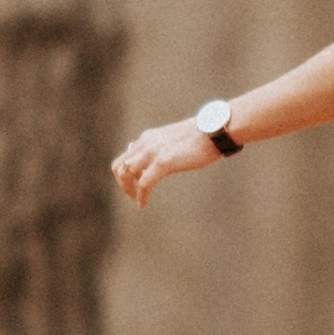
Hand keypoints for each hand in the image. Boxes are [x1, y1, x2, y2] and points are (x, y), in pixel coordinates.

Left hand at [110, 117, 232, 206]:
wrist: (214, 130)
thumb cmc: (201, 137)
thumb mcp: (175, 140)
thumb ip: (164, 149)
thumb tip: (164, 161)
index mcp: (148, 138)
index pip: (126, 157)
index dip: (126, 174)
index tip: (135, 185)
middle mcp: (145, 143)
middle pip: (119, 166)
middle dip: (123, 183)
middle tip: (133, 195)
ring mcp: (152, 152)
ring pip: (126, 174)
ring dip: (128, 190)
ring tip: (137, 200)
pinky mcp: (163, 162)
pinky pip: (144, 183)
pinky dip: (141, 196)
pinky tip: (143, 204)